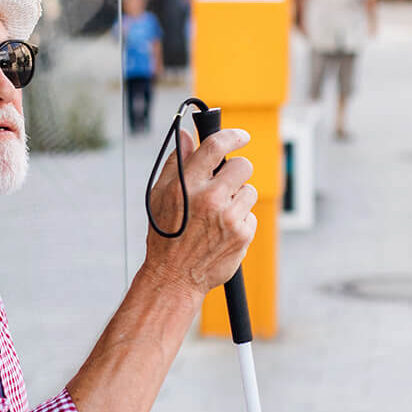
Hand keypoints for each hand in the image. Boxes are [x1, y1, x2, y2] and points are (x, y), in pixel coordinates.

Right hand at [144, 127, 258, 293]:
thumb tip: (186, 135)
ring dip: (237, 199)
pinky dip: (241, 221)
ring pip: (249, 191)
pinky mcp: (242, 234)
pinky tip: (222, 232)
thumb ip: (176, 162)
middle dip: (236, 171)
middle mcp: (209, 198)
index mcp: (187, 184)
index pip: (215, 146)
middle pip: (242, 166)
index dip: (232, 136)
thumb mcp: (160, 195)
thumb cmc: (166, 234)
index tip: (241, 136)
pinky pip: (251, 215)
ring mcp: (228, 217)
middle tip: (225, 184)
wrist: (173, 276)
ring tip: (218, 215)